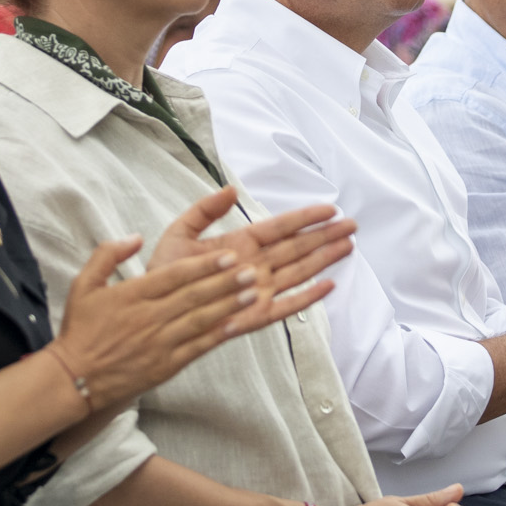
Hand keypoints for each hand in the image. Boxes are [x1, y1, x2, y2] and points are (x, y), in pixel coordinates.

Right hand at [50, 218, 266, 412]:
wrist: (74, 378)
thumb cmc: (80, 329)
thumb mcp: (83, 284)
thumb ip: (107, 254)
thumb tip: (135, 237)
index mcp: (132, 294)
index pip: (175, 276)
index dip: (204, 265)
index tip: (228, 256)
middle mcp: (149, 317)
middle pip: (194, 296)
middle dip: (226, 282)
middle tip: (252, 270)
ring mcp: (159, 343)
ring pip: (200, 320)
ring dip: (229, 306)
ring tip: (253, 293)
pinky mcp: (165, 366)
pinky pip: (197, 348)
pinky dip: (218, 336)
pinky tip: (237, 326)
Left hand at [152, 185, 355, 337]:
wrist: (154, 309)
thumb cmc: (165, 273)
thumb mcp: (180, 233)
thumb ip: (204, 211)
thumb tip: (231, 190)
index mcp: (240, 244)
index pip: (279, 227)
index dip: (305, 217)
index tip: (329, 209)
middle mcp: (255, 266)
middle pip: (297, 247)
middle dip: (324, 236)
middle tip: (352, 225)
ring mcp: (257, 291)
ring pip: (298, 271)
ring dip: (324, 259)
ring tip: (348, 246)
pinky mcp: (254, 315)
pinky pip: (286, 306)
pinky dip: (307, 297)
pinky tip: (328, 286)